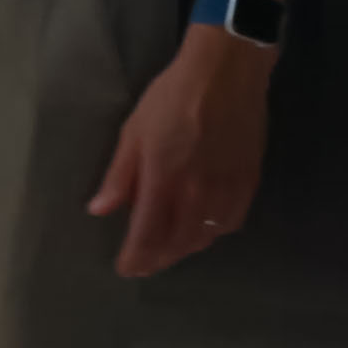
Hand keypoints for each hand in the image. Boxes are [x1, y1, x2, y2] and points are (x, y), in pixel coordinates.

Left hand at [88, 22, 276, 276]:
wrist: (225, 77)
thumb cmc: (170, 98)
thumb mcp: (133, 132)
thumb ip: (119, 176)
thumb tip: (99, 210)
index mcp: (163, 179)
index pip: (147, 232)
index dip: (136, 256)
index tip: (126, 270)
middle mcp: (196, 193)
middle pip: (178, 240)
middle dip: (159, 257)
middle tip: (145, 265)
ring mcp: (226, 190)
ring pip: (205, 236)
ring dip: (185, 249)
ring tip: (169, 252)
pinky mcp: (248, 183)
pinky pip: (231, 222)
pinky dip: (213, 233)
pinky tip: (203, 232)